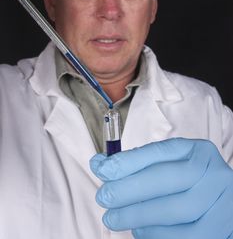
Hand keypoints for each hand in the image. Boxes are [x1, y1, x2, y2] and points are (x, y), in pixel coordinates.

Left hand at [90, 138, 232, 238]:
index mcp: (197, 151)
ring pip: (175, 210)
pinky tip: (139, 230)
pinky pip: (185, 236)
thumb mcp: (169, 166)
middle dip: (129, 189)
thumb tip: (100, 165)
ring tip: (114, 218)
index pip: (160, 152)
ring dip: (138, 215)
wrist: (222, 204)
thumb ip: (138, 165)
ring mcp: (220, 200)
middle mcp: (212, 171)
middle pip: (167, 179)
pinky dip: (156, 234)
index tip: (102, 169)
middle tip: (104, 197)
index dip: (129, 160)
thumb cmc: (187, 183)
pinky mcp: (220, 227)